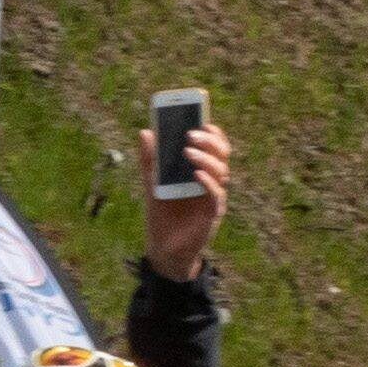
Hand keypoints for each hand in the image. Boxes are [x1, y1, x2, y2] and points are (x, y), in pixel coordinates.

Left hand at [140, 113, 234, 279]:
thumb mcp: (151, 182)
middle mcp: (211, 181)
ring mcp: (213, 197)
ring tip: (187, 152)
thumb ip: (150, 159)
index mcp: (200, 170)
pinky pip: (216, 195)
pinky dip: (208, 183)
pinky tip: (196, 175)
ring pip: (221, 172)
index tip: (202, 119)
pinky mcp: (212, 214)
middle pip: (221, 155)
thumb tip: (145, 132)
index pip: (214, 146)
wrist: (162, 247)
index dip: (212, 132)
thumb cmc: (162, 213)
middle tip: (190, 134)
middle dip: (209, 141)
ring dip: (206, 159)